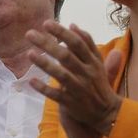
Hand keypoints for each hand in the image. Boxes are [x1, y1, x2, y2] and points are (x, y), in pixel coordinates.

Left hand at [27, 21, 122, 137]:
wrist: (108, 113)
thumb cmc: (98, 83)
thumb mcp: (97, 62)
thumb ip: (87, 43)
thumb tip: (73, 24)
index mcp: (92, 62)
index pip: (77, 43)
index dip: (62, 33)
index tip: (46, 23)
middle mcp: (86, 74)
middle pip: (65, 57)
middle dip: (47, 44)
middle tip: (29, 34)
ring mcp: (78, 89)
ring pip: (61, 75)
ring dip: (44, 64)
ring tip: (29, 53)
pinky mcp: (71, 103)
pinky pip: (56, 95)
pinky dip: (44, 88)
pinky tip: (31, 80)